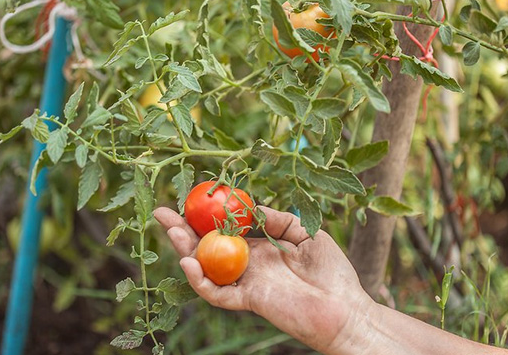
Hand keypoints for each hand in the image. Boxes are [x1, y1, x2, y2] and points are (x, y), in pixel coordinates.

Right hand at [154, 205, 374, 353]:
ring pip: (206, 268)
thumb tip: (250, 206)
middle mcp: (247, 263)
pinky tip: (190, 262)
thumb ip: (276, 218)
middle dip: (183, 230)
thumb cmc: (331, 271)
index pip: (224, 229)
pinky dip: (200, 280)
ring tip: (170, 231)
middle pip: (206, 246)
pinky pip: (217, 292)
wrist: (346, 308)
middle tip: (161, 213)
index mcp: (259, 247)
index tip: (189, 199)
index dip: (205, 216)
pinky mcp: (249, 300)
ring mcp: (246, 282)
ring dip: (185, 251)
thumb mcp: (304, 231)